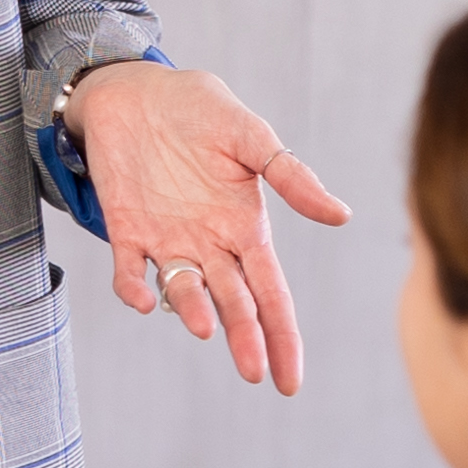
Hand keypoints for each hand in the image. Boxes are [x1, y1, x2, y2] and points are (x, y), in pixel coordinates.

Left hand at [65, 63, 353, 394]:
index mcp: (246, 226)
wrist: (134, 89)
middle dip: (246, 339)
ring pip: (186, 292)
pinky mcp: (126, 229)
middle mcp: (210, 243)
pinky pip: (129, 272)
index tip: (289, 377)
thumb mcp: (251, 134)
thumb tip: (341, 216)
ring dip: (194, 311)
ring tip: (205, 327)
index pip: (271, 292)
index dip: (282, 334)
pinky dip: (134, 289)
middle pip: (234, 303)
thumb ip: (291, 176)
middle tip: (253, 372)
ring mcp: (167, 239)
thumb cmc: (198, 108)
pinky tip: (143, 299)